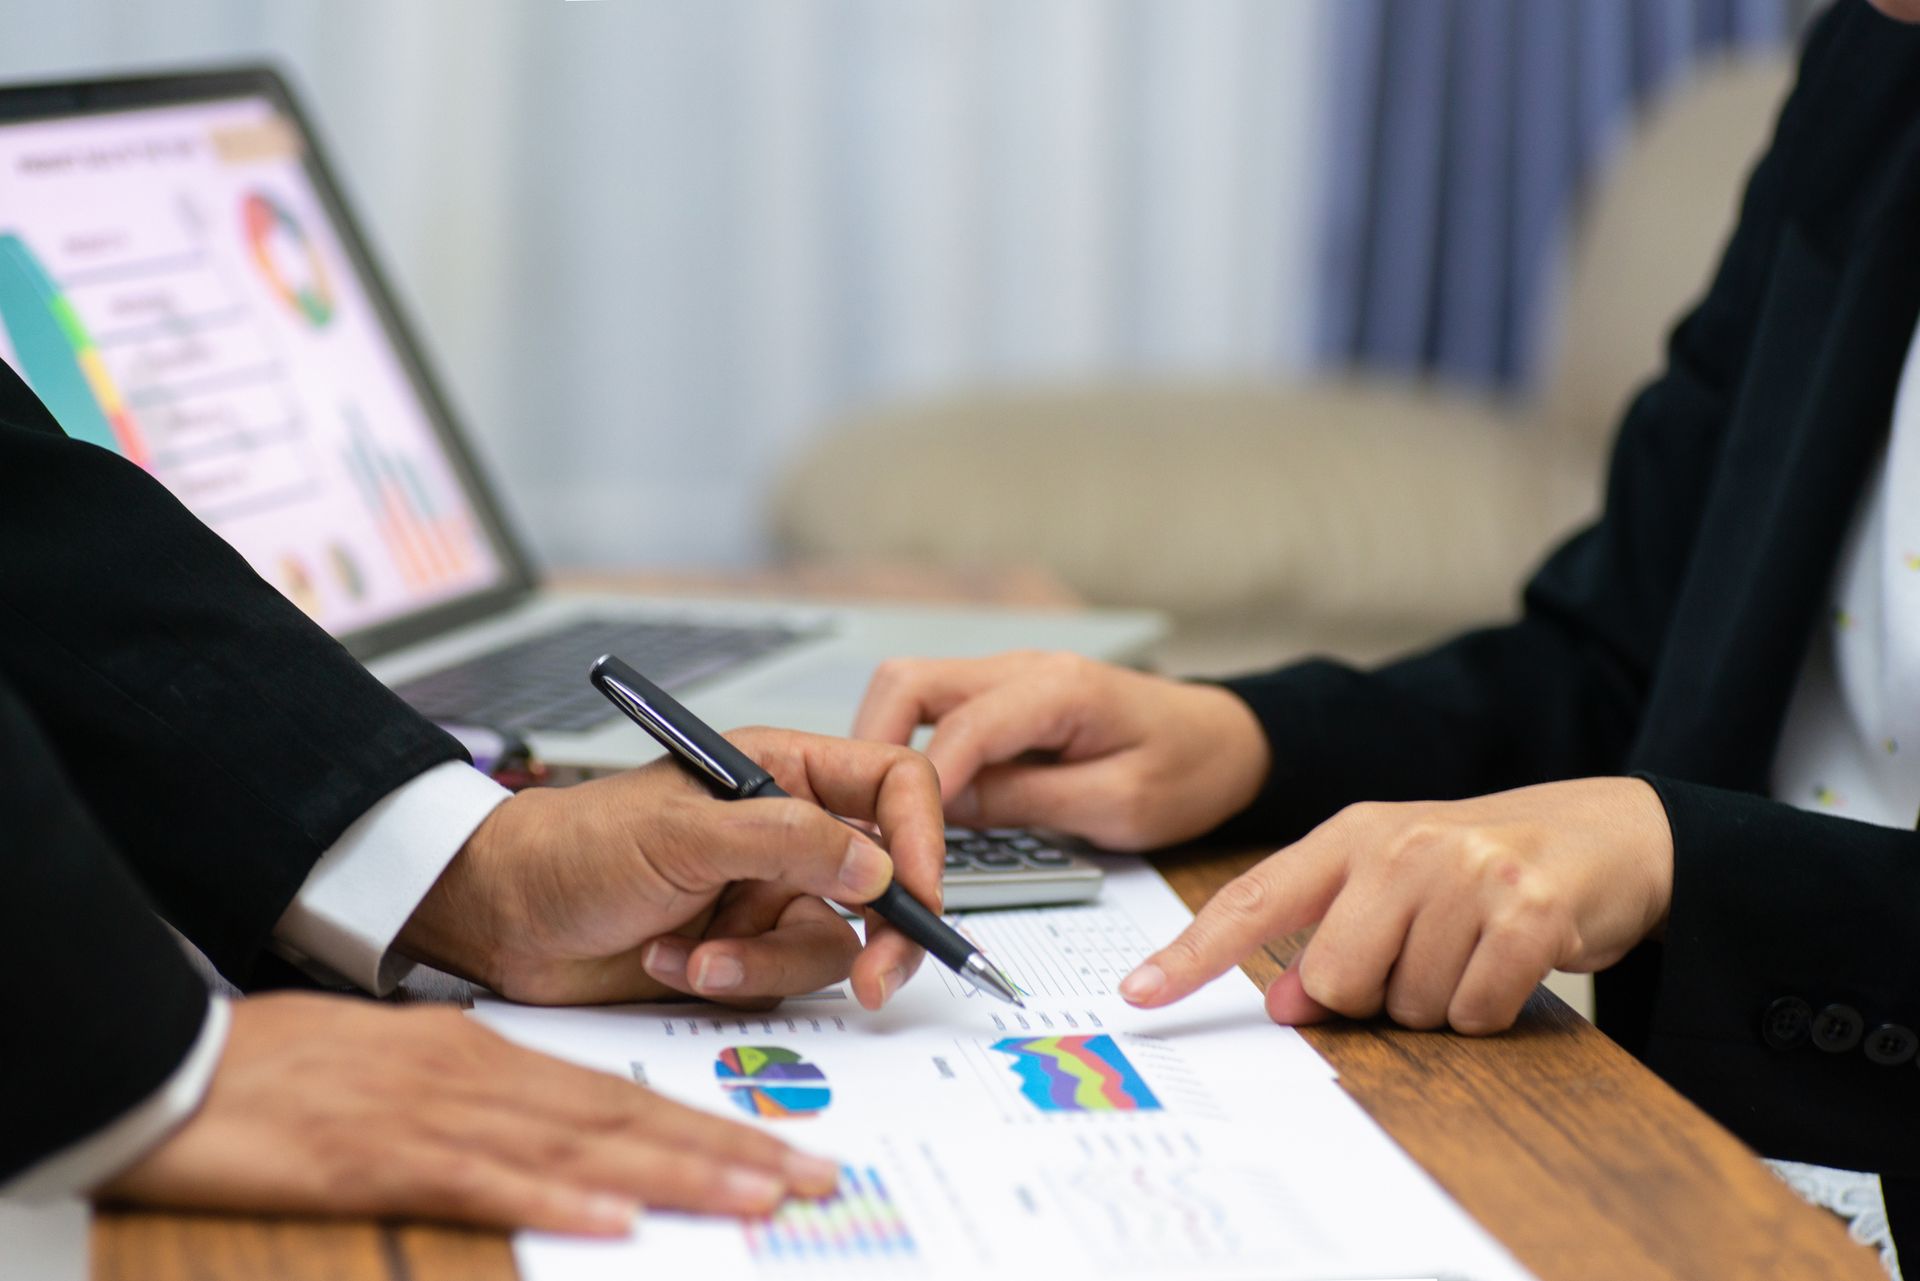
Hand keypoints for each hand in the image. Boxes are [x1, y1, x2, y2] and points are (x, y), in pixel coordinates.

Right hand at [98, 993, 839, 1232]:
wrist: (169, 1059)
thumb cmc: (280, 1074)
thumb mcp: (398, 1077)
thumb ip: (481, 1104)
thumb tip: (560, 1148)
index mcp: (484, 1054)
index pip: (622, 1092)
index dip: (708, 1124)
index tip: (780, 1151)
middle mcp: (476, 1075)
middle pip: (624, 1117)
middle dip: (728, 1149)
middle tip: (814, 1177)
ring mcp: (429, 1113)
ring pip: (578, 1144)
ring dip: (676, 1171)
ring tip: (758, 1193)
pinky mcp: (375, 1156)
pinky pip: (480, 1179)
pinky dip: (553, 1197)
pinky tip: (612, 1216)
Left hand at [398, 727, 942, 1010]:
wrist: (502, 918)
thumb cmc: (574, 848)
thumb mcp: (684, 832)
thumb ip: (788, 841)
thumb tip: (878, 866)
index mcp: (783, 773)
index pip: (893, 788)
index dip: (922, 837)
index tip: (916, 893)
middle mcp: (788, 835)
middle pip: (887, 879)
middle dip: (884, 933)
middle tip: (877, 978)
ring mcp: (768, 897)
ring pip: (834, 944)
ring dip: (767, 964)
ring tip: (698, 959)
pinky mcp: (745, 955)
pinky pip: (782, 983)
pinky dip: (732, 982)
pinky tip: (669, 962)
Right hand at [853, 651, 1270, 849]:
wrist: (1229, 741)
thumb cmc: (1189, 769)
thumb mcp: (1118, 804)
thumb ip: (1028, 802)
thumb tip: (942, 811)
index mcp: (1058, 687)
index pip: (960, 727)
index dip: (919, 787)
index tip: (897, 842)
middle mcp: (1022, 668)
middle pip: (907, 683)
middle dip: (872, 747)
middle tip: (861, 820)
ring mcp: (1008, 678)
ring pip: (910, 690)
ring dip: (882, 746)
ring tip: (875, 814)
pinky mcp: (1004, 700)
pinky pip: (935, 712)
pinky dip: (908, 748)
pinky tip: (908, 801)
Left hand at [1118, 779, 1673, 1034]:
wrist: (1608, 833)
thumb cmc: (1482, 865)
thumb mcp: (1395, 885)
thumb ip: (1332, 933)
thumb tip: (1288, 1004)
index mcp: (1352, 834)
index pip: (1253, 898)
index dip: (1193, 952)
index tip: (1138, 992)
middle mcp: (1402, 844)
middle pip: (1336, 980)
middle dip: (1375, 997)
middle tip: (1422, 959)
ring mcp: (1467, 871)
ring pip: (1410, 1004)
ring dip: (1441, 1002)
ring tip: (1473, 950)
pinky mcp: (1530, 908)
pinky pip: (1476, 1010)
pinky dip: (1491, 1009)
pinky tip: (1510, 964)